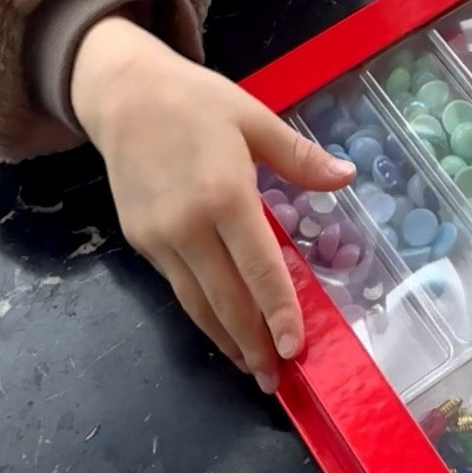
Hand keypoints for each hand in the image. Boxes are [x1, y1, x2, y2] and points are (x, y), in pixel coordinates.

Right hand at [71, 16, 353, 391]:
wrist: (124, 94)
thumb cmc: (197, 101)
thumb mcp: (253, 117)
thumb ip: (299, 157)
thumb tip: (346, 176)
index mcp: (225, 195)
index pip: (258, 268)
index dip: (278, 311)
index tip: (294, 346)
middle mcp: (190, 227)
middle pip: (226, 299)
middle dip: (253, 343)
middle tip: (276, 378)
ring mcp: (160, 239)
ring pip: (197, 303)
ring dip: (225, 339)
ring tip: (251, 367)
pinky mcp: (140, 242)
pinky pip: (176, 286)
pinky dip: (200, 313)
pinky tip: (219, 325)